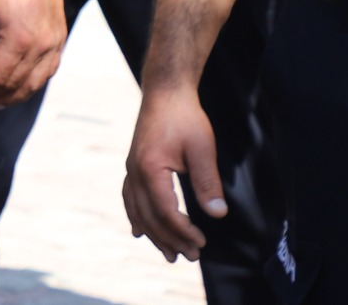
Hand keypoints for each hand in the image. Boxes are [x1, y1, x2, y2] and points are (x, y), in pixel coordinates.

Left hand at [0, 0, 65, 102]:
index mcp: (18, 41)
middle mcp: (40, 48)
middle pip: (17, 84)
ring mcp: (54, 46)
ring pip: (36, 83)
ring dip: (17, 95)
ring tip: (1, 100)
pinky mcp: (60, 41)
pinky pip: (49, 71)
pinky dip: (35, 83)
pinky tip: (24, 85)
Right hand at [123, 83, 224, 261]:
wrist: (165, 92)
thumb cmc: (185, 117)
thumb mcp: (202, 148)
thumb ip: (207, 182)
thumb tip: (217, 213)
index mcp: (149, 169)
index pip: (166, 212)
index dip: (183, 231)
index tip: (201, 243)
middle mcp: (134, 172)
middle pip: (149, 217)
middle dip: (170, 240)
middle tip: (191, 256)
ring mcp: (130, 169)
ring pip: (137, 211)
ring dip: (154, 234)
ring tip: (169, 254)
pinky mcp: (133, 165)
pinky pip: (130, 199)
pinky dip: (136, 217)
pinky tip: (140, 230)